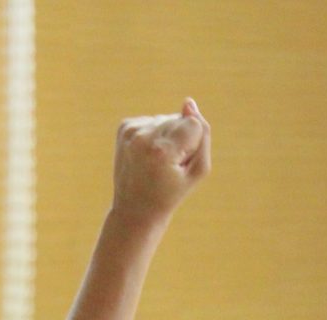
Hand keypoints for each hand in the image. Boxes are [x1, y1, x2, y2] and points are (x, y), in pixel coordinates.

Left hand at [112, 98, 211, 223]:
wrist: (135, 209)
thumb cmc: (172, 192)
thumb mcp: (199, 170)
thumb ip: (202, 134)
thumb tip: (188, 102)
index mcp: (161, 151)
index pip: (194, 124)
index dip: (193, 145)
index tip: (180, 165)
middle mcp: (143, 137)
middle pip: (179, 119)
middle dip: (180, 139)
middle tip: (167, 167)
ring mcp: (131, 131)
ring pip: (165, 119)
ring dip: (166, 137)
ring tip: (156, 162)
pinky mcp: (124, 127)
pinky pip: (152, 120)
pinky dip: (153, 135)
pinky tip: (147, 155)